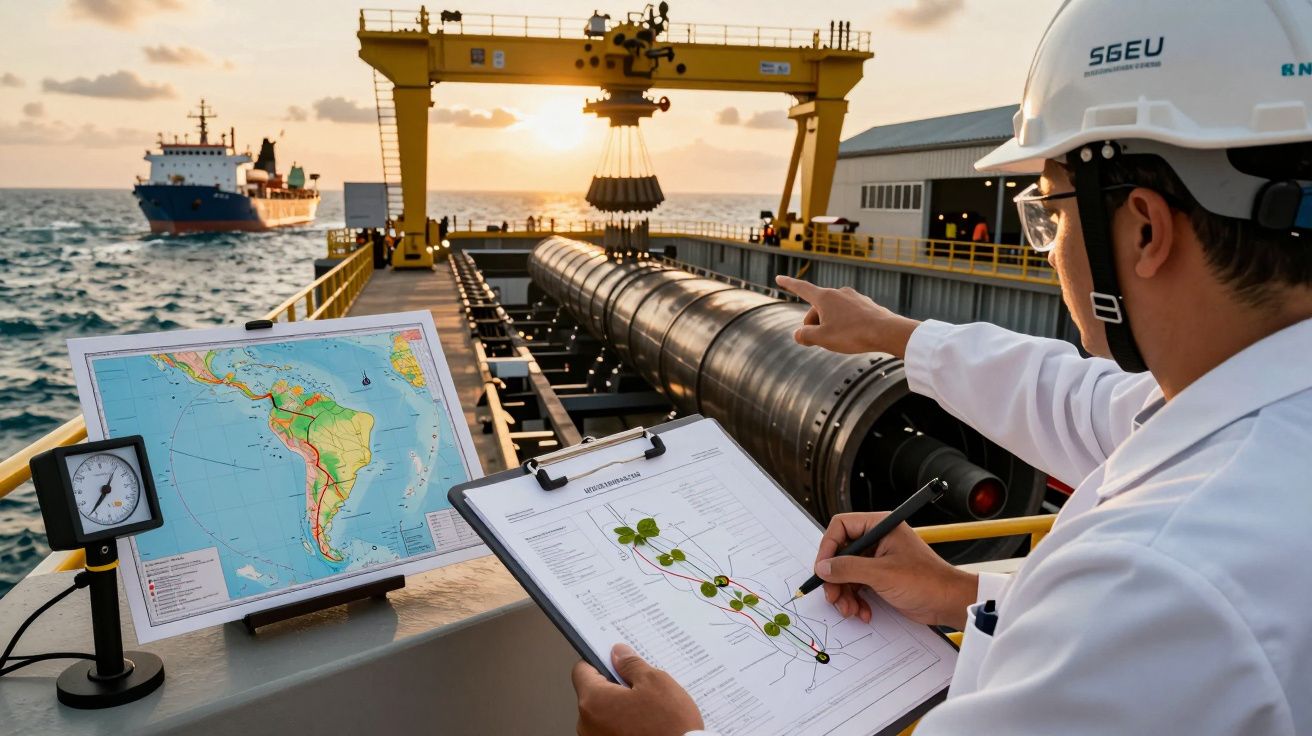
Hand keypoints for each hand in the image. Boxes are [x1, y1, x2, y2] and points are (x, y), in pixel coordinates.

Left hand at [572, 643, 704, 735]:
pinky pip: (611, 729)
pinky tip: (647, 724)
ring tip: (648, 709)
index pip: (582, 670)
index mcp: (594, 701)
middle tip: (640, 685)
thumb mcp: (655, 682)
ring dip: (621, 707)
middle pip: (594, 693)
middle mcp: (587, 724)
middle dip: (615, 686)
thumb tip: (619, 654)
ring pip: (604, 712)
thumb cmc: (669, 727)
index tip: (615, 661)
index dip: (600, 661)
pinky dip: (625, 724)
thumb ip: (631, 664)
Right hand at [774, 275, 920, 356]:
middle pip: (817, 307)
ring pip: (834, 311)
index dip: (788, 284)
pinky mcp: (866, 305)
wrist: (888, 332)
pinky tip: (854, 336)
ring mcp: (854, 297)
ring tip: (840, 341)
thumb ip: (805, 336)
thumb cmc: (853, 334)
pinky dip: (845, 324)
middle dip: (814, 323)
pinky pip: (849, 314)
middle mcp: (839, 292)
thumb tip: (798, 334)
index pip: (801, 288)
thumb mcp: (822, 338)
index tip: (779, 277)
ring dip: (830, 325)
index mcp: (825, 297)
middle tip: (818, 342)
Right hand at [815, 513, 978, 630]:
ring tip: (850, 609)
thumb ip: (849, 568)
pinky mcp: (880, 577)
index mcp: (880, 526)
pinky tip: (863, 611)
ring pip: (846, 573)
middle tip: (833, 596)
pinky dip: (856, 600)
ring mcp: (878, 559)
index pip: (841, 527)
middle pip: (841, 553)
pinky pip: (857, 586)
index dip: (828, 547)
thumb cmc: (926, 581)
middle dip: (836, 578)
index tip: (823, 568)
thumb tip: (823, 567)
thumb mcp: (882, 574)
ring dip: (844, 593)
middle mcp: (877, 539)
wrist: (948, 603)